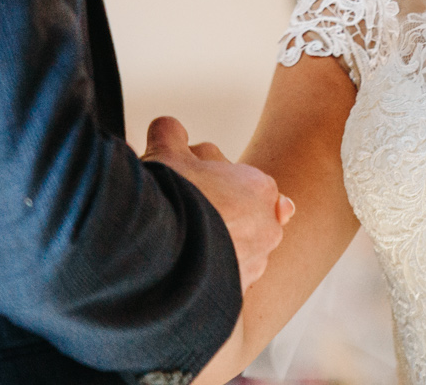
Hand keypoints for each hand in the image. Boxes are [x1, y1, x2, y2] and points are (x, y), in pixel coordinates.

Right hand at [143, 116, 292, 289]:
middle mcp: (267, 229)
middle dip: (211, 206)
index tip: (185, 180)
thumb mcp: (167, 152)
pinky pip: (222, 277)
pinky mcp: (236, 295)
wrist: (158, 262)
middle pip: (236, 210)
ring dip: (209, 240)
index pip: (235, 174)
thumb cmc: (167, 203)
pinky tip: (181, 263)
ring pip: (232, 245)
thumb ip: (172, 134)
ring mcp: (254, 266)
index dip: (204, 175)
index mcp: (260, 188)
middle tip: (178, 205)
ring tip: (176, 238)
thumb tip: (170, 130)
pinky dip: (205, 271)